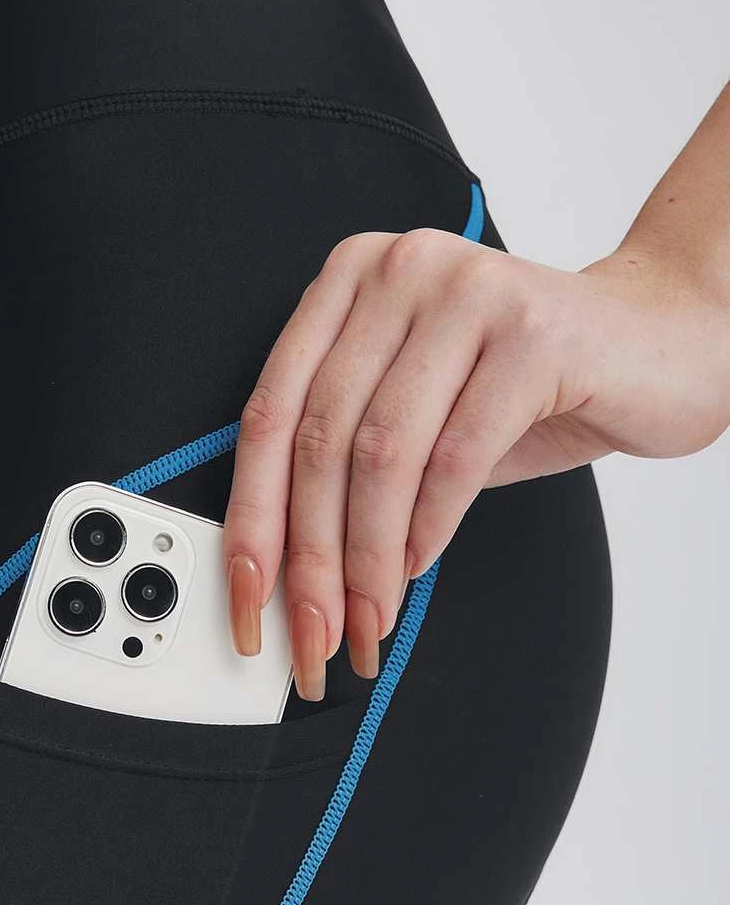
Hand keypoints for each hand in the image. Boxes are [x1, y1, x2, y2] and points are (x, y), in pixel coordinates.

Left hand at [222, 230, 729, 698]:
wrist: (659, 342)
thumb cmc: (527, 385)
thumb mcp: (416, 412)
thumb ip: (346, 466)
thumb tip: (285, 573)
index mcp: (348, 281)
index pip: (270, 415)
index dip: (250, 520)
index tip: (245, 600)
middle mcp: (399, 270)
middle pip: (320, 440)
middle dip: (310, 558)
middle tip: (312, 634)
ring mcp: (467, 291)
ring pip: (382, 454)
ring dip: (368, 558)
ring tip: (368, 619)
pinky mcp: (533, 332)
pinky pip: (456, 455)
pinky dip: (430, 527)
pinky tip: (420, 568)